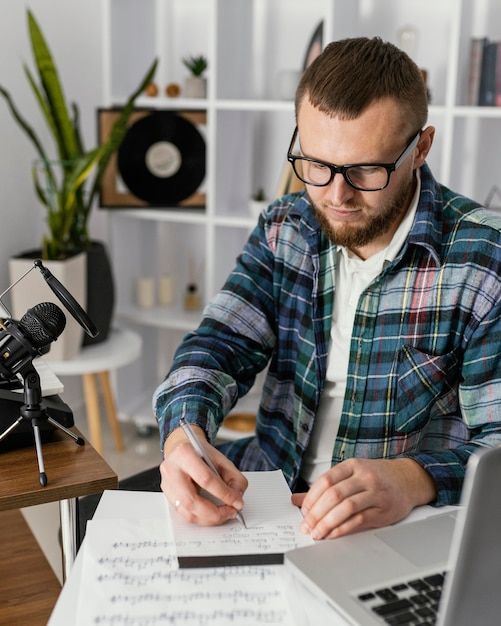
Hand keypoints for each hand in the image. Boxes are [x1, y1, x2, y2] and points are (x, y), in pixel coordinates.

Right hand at [160, 424, 247, 525]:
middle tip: (231, 512)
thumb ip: (234, 478)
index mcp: (185, 453)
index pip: (205, 479)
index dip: (224, 493)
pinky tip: (212, 514)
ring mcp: (167, 485)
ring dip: (208, 519)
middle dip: (215, 512)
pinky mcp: (168, 497)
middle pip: (191, 501)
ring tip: (224, 514)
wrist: (182, 450)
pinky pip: (184, 514)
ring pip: (186, 512)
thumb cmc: (201, 454)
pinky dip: (201, 518)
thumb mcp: (221, 460)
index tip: (238, 502)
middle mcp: (171, 470)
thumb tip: (237, 499)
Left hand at [291, 457, 436, 539]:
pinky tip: (332, 535)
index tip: (302, 512)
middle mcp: (364, 477)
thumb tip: (296, 500)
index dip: (311, 498)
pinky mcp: (383, 510)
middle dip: (316, 513)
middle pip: (334, 495)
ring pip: (346, 508)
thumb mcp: (350, 475)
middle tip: (306, 526)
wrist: (408, 480)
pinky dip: (343, 529)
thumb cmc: (376, 477)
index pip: (325, 481)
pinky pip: (359, 520)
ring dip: (327, 523)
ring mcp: (375, 493)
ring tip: (317, 533)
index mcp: (352, 465)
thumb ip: (324, 487)